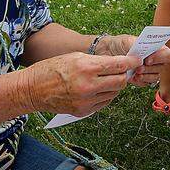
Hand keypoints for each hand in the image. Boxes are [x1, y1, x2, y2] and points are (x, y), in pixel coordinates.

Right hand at [22, 52, 140, 117]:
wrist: (32, 89)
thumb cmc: (53, 68)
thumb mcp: (75, 56)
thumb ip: (98, 61)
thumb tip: (120, 64)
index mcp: (86, 68)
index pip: (118, 65)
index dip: (131, 62)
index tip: (137, 60)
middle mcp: (88, 86)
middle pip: (120, 81)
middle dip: (123, 75)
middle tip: (121, 70)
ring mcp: (86, 101)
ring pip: (114, 93)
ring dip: (114, 86)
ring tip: (104, 80)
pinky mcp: (83, 112)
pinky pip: (104, 103)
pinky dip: (104, 95)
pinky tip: (96, 90)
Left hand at [97, 34, 169, 86]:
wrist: (109, 53)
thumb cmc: (121, 44)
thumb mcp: (127, 40)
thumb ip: (135, 43)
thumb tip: (141, 51)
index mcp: (156, 48)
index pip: (166, 54)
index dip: (159, 58)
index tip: (148, 60)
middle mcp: (156, 60)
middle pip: (161, 67)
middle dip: (149, 69)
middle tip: (138, 69)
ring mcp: (151, 71)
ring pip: (155, 77)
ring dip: (145, 76)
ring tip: (135, 74)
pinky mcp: (143, 79)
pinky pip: (145, 84)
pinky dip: (139, 82)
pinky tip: (131, 78)